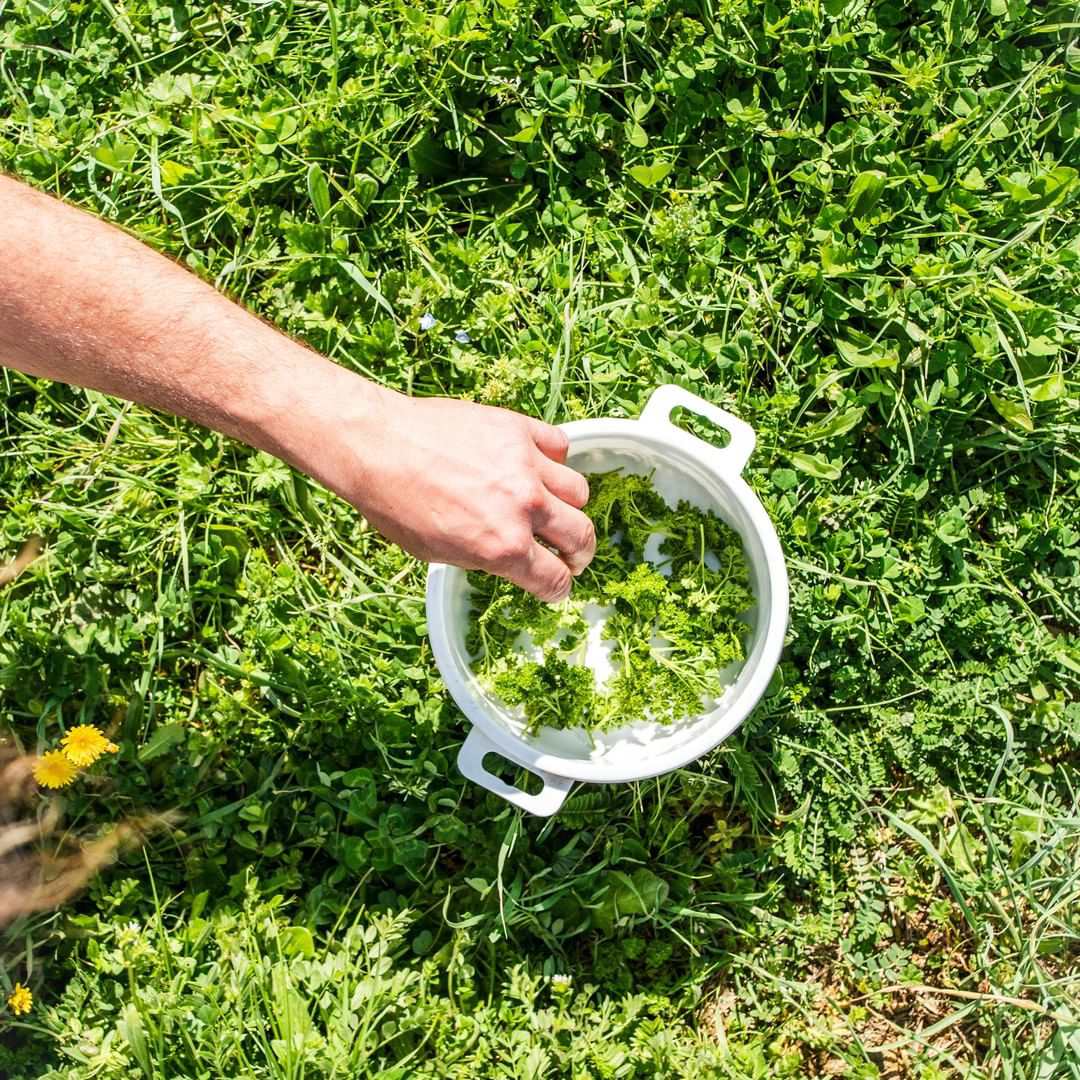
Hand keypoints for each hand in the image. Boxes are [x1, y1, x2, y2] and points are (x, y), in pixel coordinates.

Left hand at [304, 385, 595, 601]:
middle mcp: (523, 507)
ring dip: (570, 507)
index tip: (556, 585)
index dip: (557, 588)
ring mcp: (525, 465)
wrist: (377, 446)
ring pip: (579, 492)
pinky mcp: (519, 429)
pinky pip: (559, 446)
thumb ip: (484, 556)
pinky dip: (555, 460)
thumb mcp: (438, 553)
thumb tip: (507, 556)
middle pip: (581, 537)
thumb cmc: (395, 503)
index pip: (555, 579)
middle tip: (571, 555)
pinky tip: (540, 468)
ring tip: (555, 509)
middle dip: (578, 554)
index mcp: (503, 547)